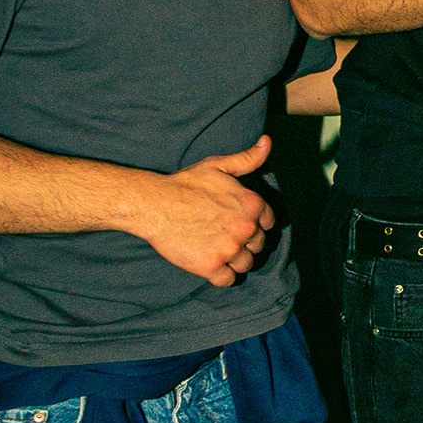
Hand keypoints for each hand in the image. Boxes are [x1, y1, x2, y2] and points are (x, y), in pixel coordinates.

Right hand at [132, 136, 275, 285]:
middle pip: (258, 245)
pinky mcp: (212, 266)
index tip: (239, 222)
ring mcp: (230, 249)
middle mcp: (246, 228)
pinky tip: (211, 263)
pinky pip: (229, 280)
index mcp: (252, 205)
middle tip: (224, 235)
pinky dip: (223, 275)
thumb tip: (267, 142)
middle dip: (245, 242)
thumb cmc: (186, 184)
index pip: (269, 223)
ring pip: (246, 264)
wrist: (154, 204)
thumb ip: (247, 159)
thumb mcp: (218, 165)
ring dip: (235, 260)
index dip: (255, 223)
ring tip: (218, 249)